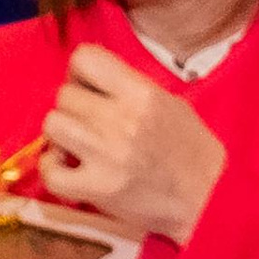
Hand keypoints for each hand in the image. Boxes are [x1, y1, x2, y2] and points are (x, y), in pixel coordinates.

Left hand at [40, 43, 228, 242]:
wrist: (209, 200)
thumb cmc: (191, 151)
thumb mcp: (170, 104)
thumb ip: (129, 89)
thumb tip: (90, 83)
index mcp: (142, 94)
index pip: (84, 59)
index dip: (79, 72)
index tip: (87, 88)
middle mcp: (122, 120)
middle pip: (64, 95)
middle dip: (72, 107)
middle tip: (86, 122)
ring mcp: (107, 155)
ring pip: (52, 125)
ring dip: (60, 135)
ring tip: (75, 144)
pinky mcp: (97, 189)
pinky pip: (50, 172)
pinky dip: (53, 170)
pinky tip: (68, 170)